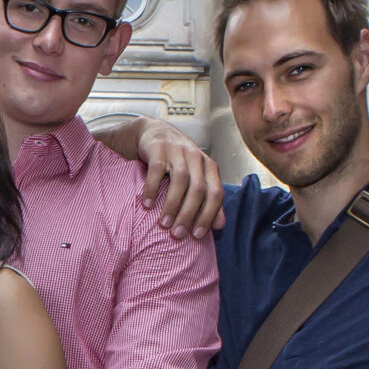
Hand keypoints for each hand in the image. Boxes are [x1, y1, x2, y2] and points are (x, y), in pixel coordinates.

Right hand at [131, 120, 226, 237]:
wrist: (154, 132)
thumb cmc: (177, 161)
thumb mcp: (197, 177)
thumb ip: (209, 199)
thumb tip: (220, 225)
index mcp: (209, 166)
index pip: (216, 193)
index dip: (208, 215)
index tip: (197, 235)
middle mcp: (196, 158)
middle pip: (198, 189)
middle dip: (188, 214)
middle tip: (177, 234)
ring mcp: (177, 151)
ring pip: (180, 181)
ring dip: (172, 205)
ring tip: (164, 224)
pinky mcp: (158, 149)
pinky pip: (157, 171)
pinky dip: (152, 189)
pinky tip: (148, 205)